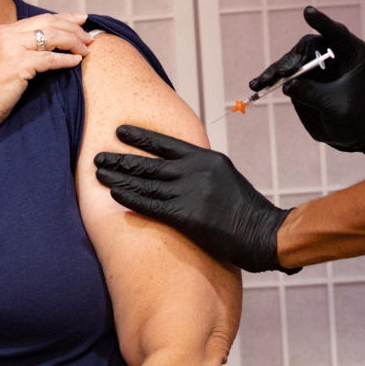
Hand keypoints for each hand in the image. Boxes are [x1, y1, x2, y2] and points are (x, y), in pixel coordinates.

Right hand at [0, 12, 92, 126]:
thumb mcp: (4, 60)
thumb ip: (21, 49)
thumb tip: (49, 46)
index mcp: (4, 31)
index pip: (40, 19)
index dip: (64, 18)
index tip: (81, 21)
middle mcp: (7, 34)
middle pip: (49, 23)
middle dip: (73, 29)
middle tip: (89, 37)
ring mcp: (12, 48)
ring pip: (52, 37)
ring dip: (73, 42)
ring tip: (86, 49)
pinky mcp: (18, 65)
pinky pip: (49, 58)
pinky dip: (66, 59)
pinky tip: (77, 61)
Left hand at [94, 125, 299, 273]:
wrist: (266, 233)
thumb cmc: (247, 211)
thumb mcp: (226, 179)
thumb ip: (200, 172)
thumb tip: (175, 171)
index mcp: (208, 159)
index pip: (167, 144)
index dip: (141, 137)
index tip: (119, 131)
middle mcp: (197, 172)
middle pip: (151, 164)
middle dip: (122, 159)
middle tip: (98, 156)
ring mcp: (192, 193)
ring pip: (147, 183)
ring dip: (120, 178)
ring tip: (99, 173)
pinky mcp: (188, 216)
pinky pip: (152, 205)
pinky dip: (131, 198)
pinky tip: (115, 193)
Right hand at [251, 6, 364, 152]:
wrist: (344, 132)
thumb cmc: (349, 117)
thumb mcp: (334, 106)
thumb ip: (312, 94)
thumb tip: (288, 85)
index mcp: (351, 53)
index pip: (336, 33)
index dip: (322, 22)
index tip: (307, 12)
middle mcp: (331, 53)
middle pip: (307, 47)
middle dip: (292, 59)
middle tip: (282, 73)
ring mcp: (313, 63)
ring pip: (291, 59)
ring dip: (275, 70)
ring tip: (262, 83)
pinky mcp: (298, 75)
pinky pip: (281, 73)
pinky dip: (269, 78)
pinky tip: (257, 84)